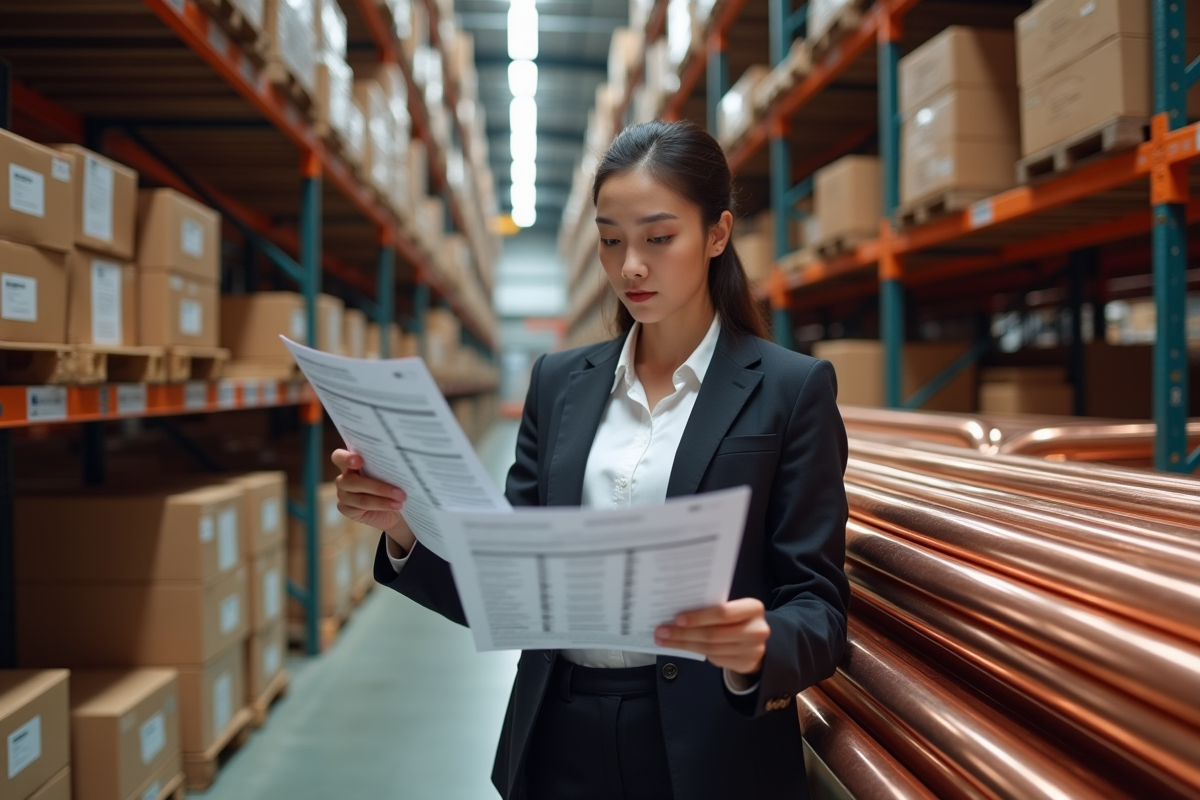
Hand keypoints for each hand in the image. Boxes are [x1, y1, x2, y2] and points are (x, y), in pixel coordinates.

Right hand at [331, 449, 415, 554]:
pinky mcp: (346, 509)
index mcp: (351, 463)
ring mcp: (343, 494)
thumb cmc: (392, 484)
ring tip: (401, 499)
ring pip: (360, 497)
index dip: (346, 458)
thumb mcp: (391, 473)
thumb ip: (387, 465)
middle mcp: (344, 478)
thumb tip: (402, 461)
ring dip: (383, 499)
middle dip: (377, 486)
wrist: (395, 507)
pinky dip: (380, 506)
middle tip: (399, 490)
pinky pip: (361, 507)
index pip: (339, 457)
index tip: (360, 460)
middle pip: (351, 481)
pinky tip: (394, 506)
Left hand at [654, 598, 768, 676]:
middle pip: (713, 634)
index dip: (699, 617)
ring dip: (684, 644)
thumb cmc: (737, 619)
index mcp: (753, 608)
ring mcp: (753, 650)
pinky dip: (695, 651)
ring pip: (710, 648)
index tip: (677, 618)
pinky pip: (714, 658)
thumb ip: (713, 608)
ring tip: (664, 640)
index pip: (723, 613)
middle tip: (662, 631)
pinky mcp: (745, 664)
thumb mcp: (732, 608)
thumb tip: (677, 612)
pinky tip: (680, 647)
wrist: (756, 640)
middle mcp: (756, 630)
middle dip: (684, 633)